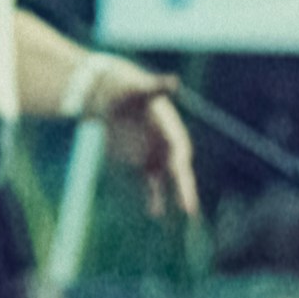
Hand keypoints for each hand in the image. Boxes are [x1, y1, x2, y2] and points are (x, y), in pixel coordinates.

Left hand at [105, 68, 204, 224]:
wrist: (107, 94)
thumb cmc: (125, 88)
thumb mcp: (138, 88)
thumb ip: (155, 87)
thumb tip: (173, 81)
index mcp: (170, 128)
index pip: (179, 149)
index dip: (181, 162)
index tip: (181, 173)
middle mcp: (166, 144)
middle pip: (178, 170)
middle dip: (184, 189)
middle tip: (190, 209)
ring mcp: (154, 155)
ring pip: (167, 181)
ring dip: (173, 198)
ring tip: (182, 216)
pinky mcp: (140, 162)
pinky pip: (150, 183)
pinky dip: (154, 197)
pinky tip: (156, 212)